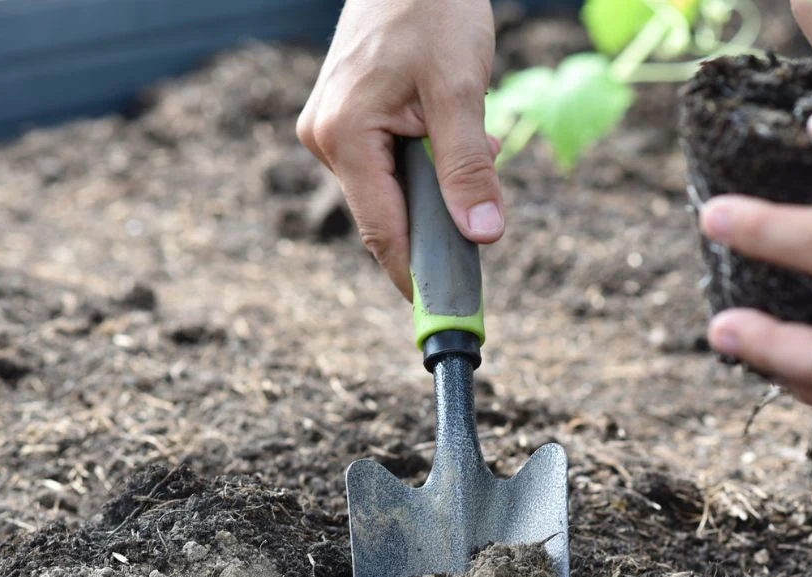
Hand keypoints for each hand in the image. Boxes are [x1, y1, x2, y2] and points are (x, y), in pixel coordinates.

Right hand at [298, 0, 503, 299]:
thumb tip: (481, 237)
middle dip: (438, 217)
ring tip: (473, 134)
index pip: (382, 231)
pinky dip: (424, 162)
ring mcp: (331, 130)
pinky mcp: (345, 120)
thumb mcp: (460, 91)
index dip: (415, 274)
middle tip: (485, 206)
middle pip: (386, 215)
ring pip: (390, 190)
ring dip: (436, 184)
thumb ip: (468, 169)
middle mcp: (326, 139)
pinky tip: (452, 127)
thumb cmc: (434, 10)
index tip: (445, 310)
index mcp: (344, 136)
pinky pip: (387, 165)